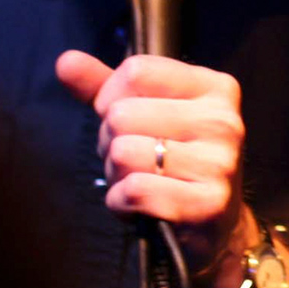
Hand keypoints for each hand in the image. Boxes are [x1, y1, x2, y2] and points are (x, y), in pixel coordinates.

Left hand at [56, 50, 250, 274]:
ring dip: (115, 175)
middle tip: (133, 160)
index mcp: (214, 87)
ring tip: (138, 181)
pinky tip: (139, 206)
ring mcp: (219, 162)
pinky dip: (121, 203)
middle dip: (110, 142)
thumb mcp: (145, 115)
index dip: (112, 99)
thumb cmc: (173, 163)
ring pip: (123, 153)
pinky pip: (134, 190)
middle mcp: (222, 120)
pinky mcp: (207, 203)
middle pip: (122, 113)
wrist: (213, 227)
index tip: (129, 123)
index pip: (136, 71)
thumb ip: (105, 87)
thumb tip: (65, 60)